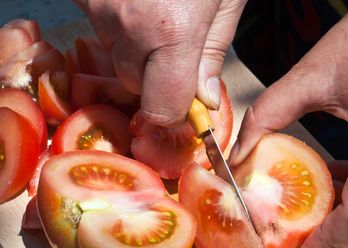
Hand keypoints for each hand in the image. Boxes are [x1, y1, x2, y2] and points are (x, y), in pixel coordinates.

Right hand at [74, 0, 245, 125]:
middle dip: (154, 75)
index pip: (160, 107)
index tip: (183, 103)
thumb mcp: (227, 0)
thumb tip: (203, 100)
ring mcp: (95, 2)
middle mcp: (125, 22)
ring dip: (132, 44)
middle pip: (133, 82)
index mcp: (171, 32)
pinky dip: (114, 17)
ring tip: (156, 8)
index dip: (173, 111)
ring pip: (112, 52)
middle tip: (174, 44)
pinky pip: (94, 21)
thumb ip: (212, 54)